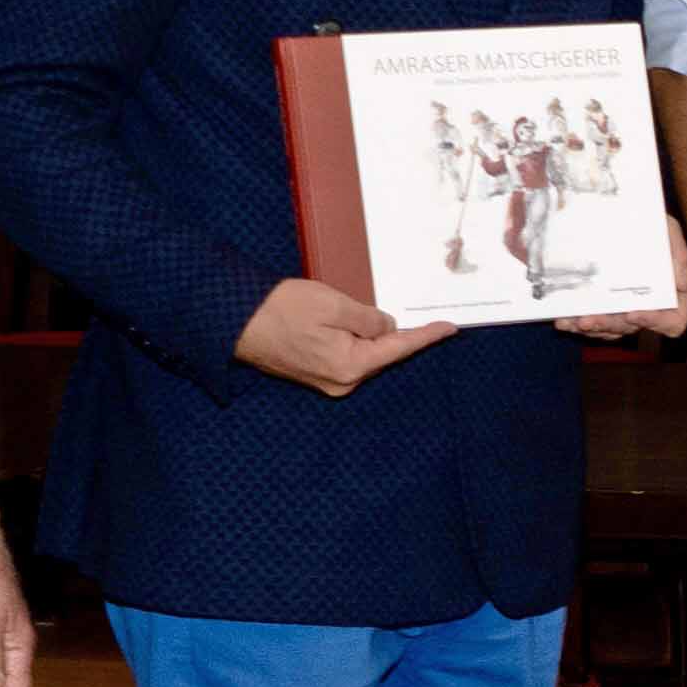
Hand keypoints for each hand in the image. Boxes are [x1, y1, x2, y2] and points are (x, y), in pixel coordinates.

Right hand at [238, 279, 452, 393]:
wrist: (235, 320)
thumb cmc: (282, 309)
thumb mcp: (334, 305)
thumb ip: (368, 319)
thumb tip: (388, 329)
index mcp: (350, 366)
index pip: (399, 348)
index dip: (426, 336)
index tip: (451, 328)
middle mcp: (342, 382)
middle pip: (382, 355)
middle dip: (398, 335)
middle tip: (419, 316)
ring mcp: (327, 382)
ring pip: (364, 355)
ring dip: (373, 336)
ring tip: (374, 315)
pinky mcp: (314, 374)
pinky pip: (347, 356)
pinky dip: (355, 340)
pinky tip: (356, 326)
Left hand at [556, 219, 686, 343]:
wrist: (624, 212)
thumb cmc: (652, 223)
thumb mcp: (668, 230)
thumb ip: (678, 255)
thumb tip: (680, 284)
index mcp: (671, 294)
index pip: (673, 321)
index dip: (655, 323)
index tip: (633, 313)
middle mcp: (648, 305)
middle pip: (632, 327)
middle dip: (609, 324)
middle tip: (587, 319)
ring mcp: (624, 307)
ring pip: (609, 329)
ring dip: (589, 327)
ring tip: (570, 320)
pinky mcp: (602, 305)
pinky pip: (592, 323)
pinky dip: (576, 322)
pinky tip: (563, 318)